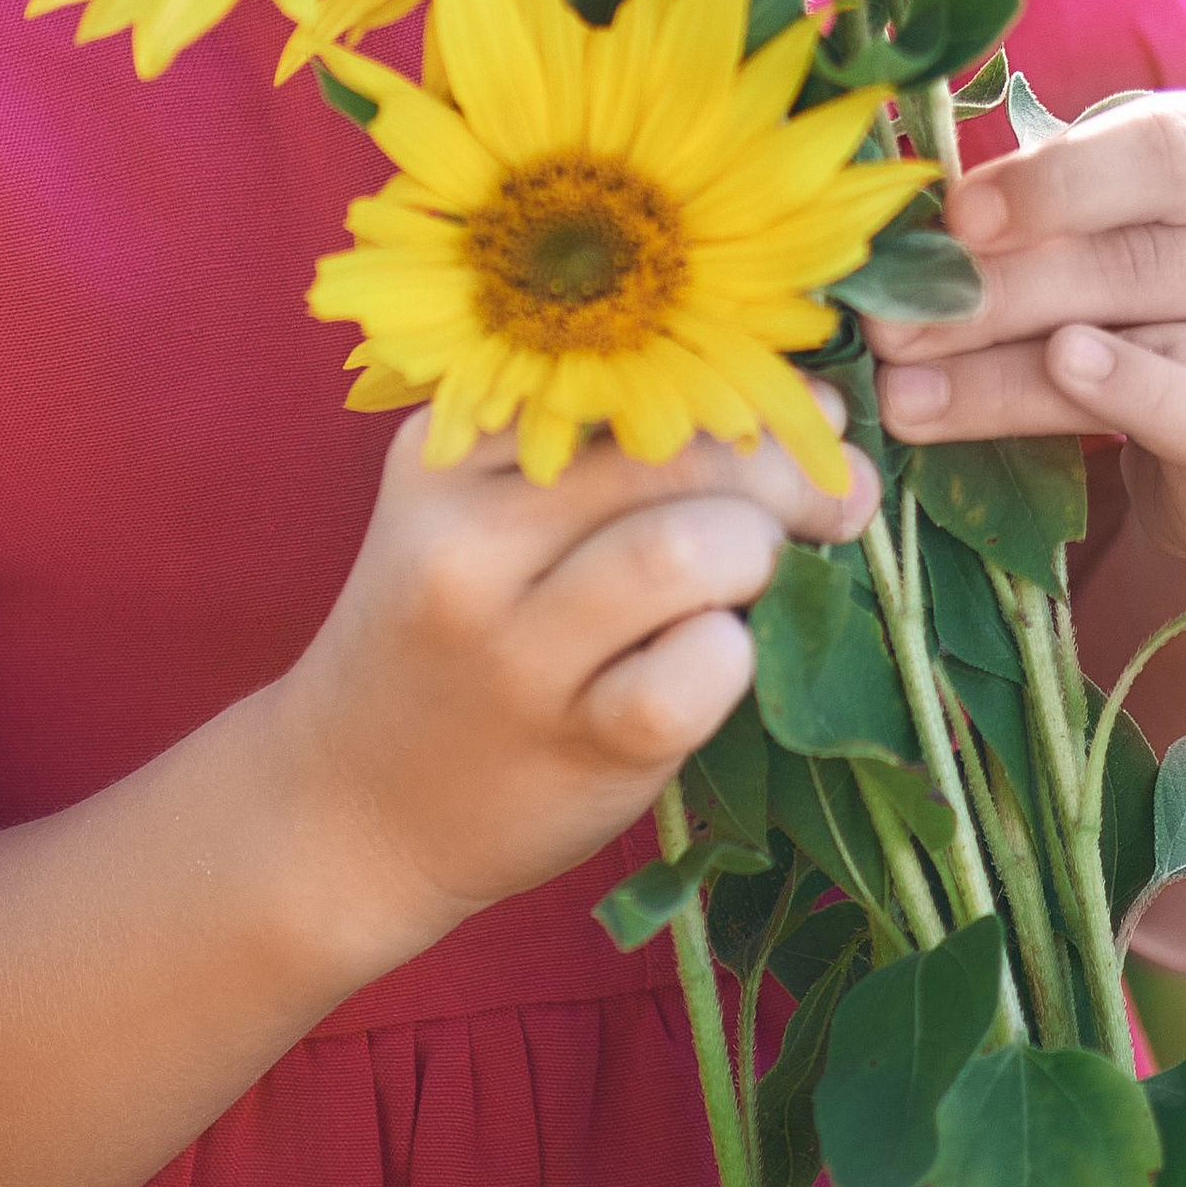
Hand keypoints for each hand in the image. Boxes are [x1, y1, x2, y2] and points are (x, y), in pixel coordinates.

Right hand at [275, 400, 875, 948]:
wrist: (346, 812)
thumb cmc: (447, 645)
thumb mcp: (473, 522)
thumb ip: (590, 459)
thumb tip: (797, 408)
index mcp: (447, 453)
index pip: (622, 374)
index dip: (738, 381)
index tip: (807, 407)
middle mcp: (469, 536)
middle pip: (668, 450)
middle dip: (785, 464)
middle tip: (838, 494)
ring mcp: (515, 648)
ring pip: (685, 548)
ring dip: (758, 552)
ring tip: (763, 575)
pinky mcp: (573, 743)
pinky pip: (696, 673)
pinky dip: (734, 656)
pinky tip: (716, 660)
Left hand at [865, 89, 1185, 574]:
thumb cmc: (1157, 309)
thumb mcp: (1110, 238)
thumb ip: (1040, 220)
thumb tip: (909, 235)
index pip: (1162, 150)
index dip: (1054, 182)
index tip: (957, 217)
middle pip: (1133, 258)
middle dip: (992, 290)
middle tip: (887, 320)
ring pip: (1141, 346)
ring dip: (1001, 369)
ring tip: (901, 385)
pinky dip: (1122, 395)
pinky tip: (1054, 376)